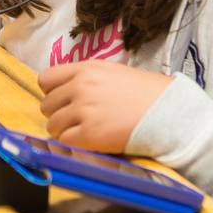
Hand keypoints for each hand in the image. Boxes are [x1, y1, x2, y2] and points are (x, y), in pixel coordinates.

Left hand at [37, 61, 171, 152]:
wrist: (167, 112)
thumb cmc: (145, 92)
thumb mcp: (112, 71)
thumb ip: (86, 77)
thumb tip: (65, 89)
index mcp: (86, 69)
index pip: (46, 79)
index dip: (51, 91)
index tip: (62, 99)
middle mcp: (80, 87)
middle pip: (46, 104)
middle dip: (57, 113)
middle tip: (74, 119)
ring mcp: (83, 111)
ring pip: (52, 124)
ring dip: (63, 130)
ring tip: (82, 130)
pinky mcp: (89, 135)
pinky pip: (64, 140)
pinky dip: (73, 143)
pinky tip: (88, 140)